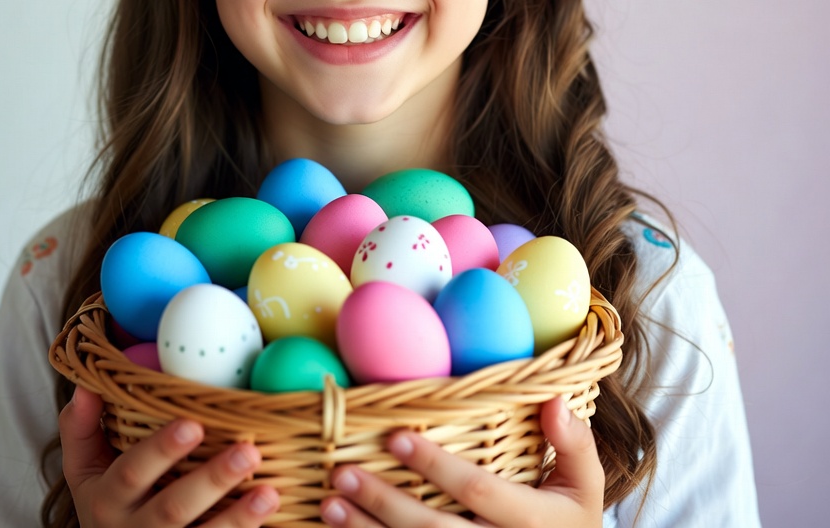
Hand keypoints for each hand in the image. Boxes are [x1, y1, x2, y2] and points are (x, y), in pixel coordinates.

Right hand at [60, 386, 280, 526]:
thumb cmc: (107, 501)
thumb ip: (81, 426)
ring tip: (269, 492)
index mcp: (108, 500)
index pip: (132, 473)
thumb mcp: (84, 469)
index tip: (194, 423)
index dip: (161, 450)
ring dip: (237, 518)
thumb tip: (87, 383)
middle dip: (211, 480)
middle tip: (248, 451)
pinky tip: (268, 513)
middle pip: (172, 509)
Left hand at [319, 397, 603, 527]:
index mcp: (534, 521)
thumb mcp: (585, 484)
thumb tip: (552, 400)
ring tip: (330, 503)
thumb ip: (573, 443)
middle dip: (385, 502)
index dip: (435, 466)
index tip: (394, 436)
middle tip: (342, 473)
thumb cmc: (572, 519)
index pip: (477, 491)